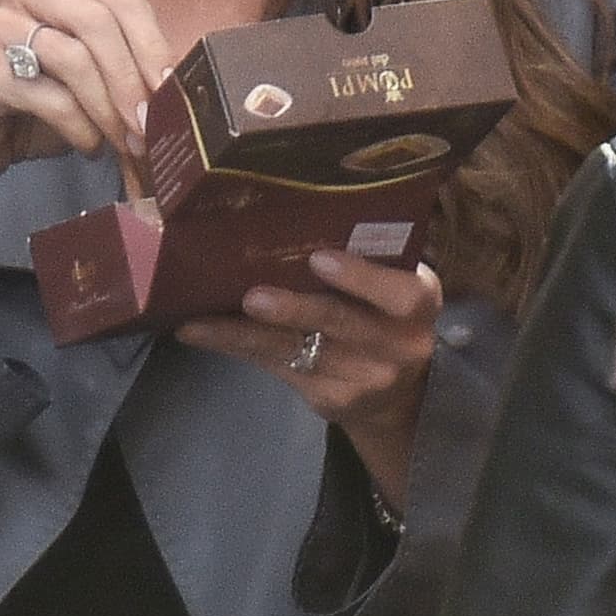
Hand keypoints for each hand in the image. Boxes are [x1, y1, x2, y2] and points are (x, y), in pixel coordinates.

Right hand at [0, 0, 169, 280]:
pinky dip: (78, 126)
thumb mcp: (92, 75)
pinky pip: (47, 95)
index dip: (154, 46)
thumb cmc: (38, 102)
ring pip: (74, 58)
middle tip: (152, 126)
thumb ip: (130, 65)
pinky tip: (88, 146)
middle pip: (100, 22)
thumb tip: (186, 85)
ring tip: (125, 143)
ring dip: (109, 109)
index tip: (173, 91)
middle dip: (133, 79)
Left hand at [175, 249, 441, 510]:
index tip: (318, 259)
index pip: (397, 292)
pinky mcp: (331, 401)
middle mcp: (398, 346)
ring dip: (241, 334)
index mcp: (417, 301)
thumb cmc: (383, 313)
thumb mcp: (393, 285)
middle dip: (292, 310)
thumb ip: (366, 259)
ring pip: (295, 351)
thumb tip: (291, 214)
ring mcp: (364, 380)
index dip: (359, 277)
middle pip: (338, 323)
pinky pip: (277, 370)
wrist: (398, 392)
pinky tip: (201, 333)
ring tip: (198, 320)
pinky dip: (237, 348)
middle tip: (251, 296)